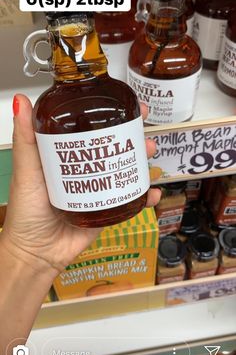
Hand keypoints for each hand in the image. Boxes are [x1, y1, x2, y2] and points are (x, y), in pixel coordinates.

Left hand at [0, 94, 160, 274]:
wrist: (36, 254)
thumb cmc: (26, 211)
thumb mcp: (26, 170)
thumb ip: (25, 138)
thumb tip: (20, 100)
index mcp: (66, 156)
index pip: (91, 129)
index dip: (109, 115)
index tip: (126, 104)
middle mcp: (85, 170)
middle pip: (114, 147)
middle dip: (133, 136)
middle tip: (144, 130)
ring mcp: (98, 190)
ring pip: (126, 170)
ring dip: (142, 160)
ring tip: (149, 153)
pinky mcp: (107, 211)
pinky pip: (130, 201)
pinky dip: (145, 196)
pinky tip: (153, 192)